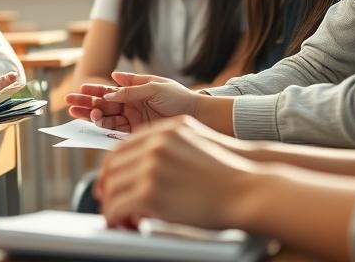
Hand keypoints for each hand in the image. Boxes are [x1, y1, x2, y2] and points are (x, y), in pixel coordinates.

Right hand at [65, 72, 199, 132]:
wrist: (197, 117)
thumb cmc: (178, 98)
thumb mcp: (154, 88)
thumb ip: (131, 90)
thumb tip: (110, 88)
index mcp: (134, 90)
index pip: (109, 90)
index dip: (94, 90)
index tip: (79, 90)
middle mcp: (131, 105)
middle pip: (103, 104)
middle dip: (85, 103)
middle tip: (68, 103)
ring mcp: (132, 119)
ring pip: (106, 117)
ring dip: (91, 115)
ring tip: (77, 113)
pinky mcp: (136, 132)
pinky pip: (116, 131)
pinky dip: (104, 127)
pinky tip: (93, 123)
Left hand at [99, 116, 257, 230]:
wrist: (247, 189)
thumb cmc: (227, 172)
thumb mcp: (196, 142)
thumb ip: (170, 145)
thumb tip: (147, 162)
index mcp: (165, 130)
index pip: (124, 146)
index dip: (112, 166)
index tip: (109, 180)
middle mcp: (154, 145)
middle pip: (114, 165)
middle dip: (107, 185)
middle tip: (106, 201)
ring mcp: (151, 167)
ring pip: (113, 186)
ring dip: (110, 204)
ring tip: (116, 216)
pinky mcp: (149, 192)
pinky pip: (118, 205)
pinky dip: (113, 216)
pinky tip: (119, 223)